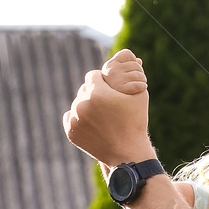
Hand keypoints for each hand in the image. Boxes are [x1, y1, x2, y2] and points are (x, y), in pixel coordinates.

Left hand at [63, 48, 153, 168]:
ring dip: (87, 106)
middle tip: (107, 106)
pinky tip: (93, 124)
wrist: (128, 154)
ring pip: (78, 103)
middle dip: (95, 94)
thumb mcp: (139, 93)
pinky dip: (79, 119)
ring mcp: (74, 119)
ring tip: (102, 117)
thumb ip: (132, 71)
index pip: (93, 75)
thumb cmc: (135, 122)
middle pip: (84, 89)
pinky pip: (70, 117)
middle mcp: (81, 104)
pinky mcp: (71, 132)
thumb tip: (130, 55)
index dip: (104, 82)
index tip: (111, 92)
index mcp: (96, 92)